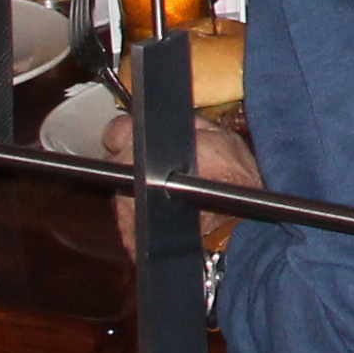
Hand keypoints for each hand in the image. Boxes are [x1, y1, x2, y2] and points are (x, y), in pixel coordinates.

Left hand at [97, 107, 261, 257]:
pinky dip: (145, 214)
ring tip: (174, 190)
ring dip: (142, 188)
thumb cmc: (232, 184)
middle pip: (120, 162)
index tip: (143, 134)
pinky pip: (132, 218)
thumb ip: (186, 124)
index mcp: (141, 150)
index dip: (131, 131)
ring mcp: (124, 211)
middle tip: (170, 164)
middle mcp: (126, 181)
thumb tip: (172, 116)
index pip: (116, 130)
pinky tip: (172, 212)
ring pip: (125, 191)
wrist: (237, 230)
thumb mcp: (220, 136)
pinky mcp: (130, 236)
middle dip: (138, 161)